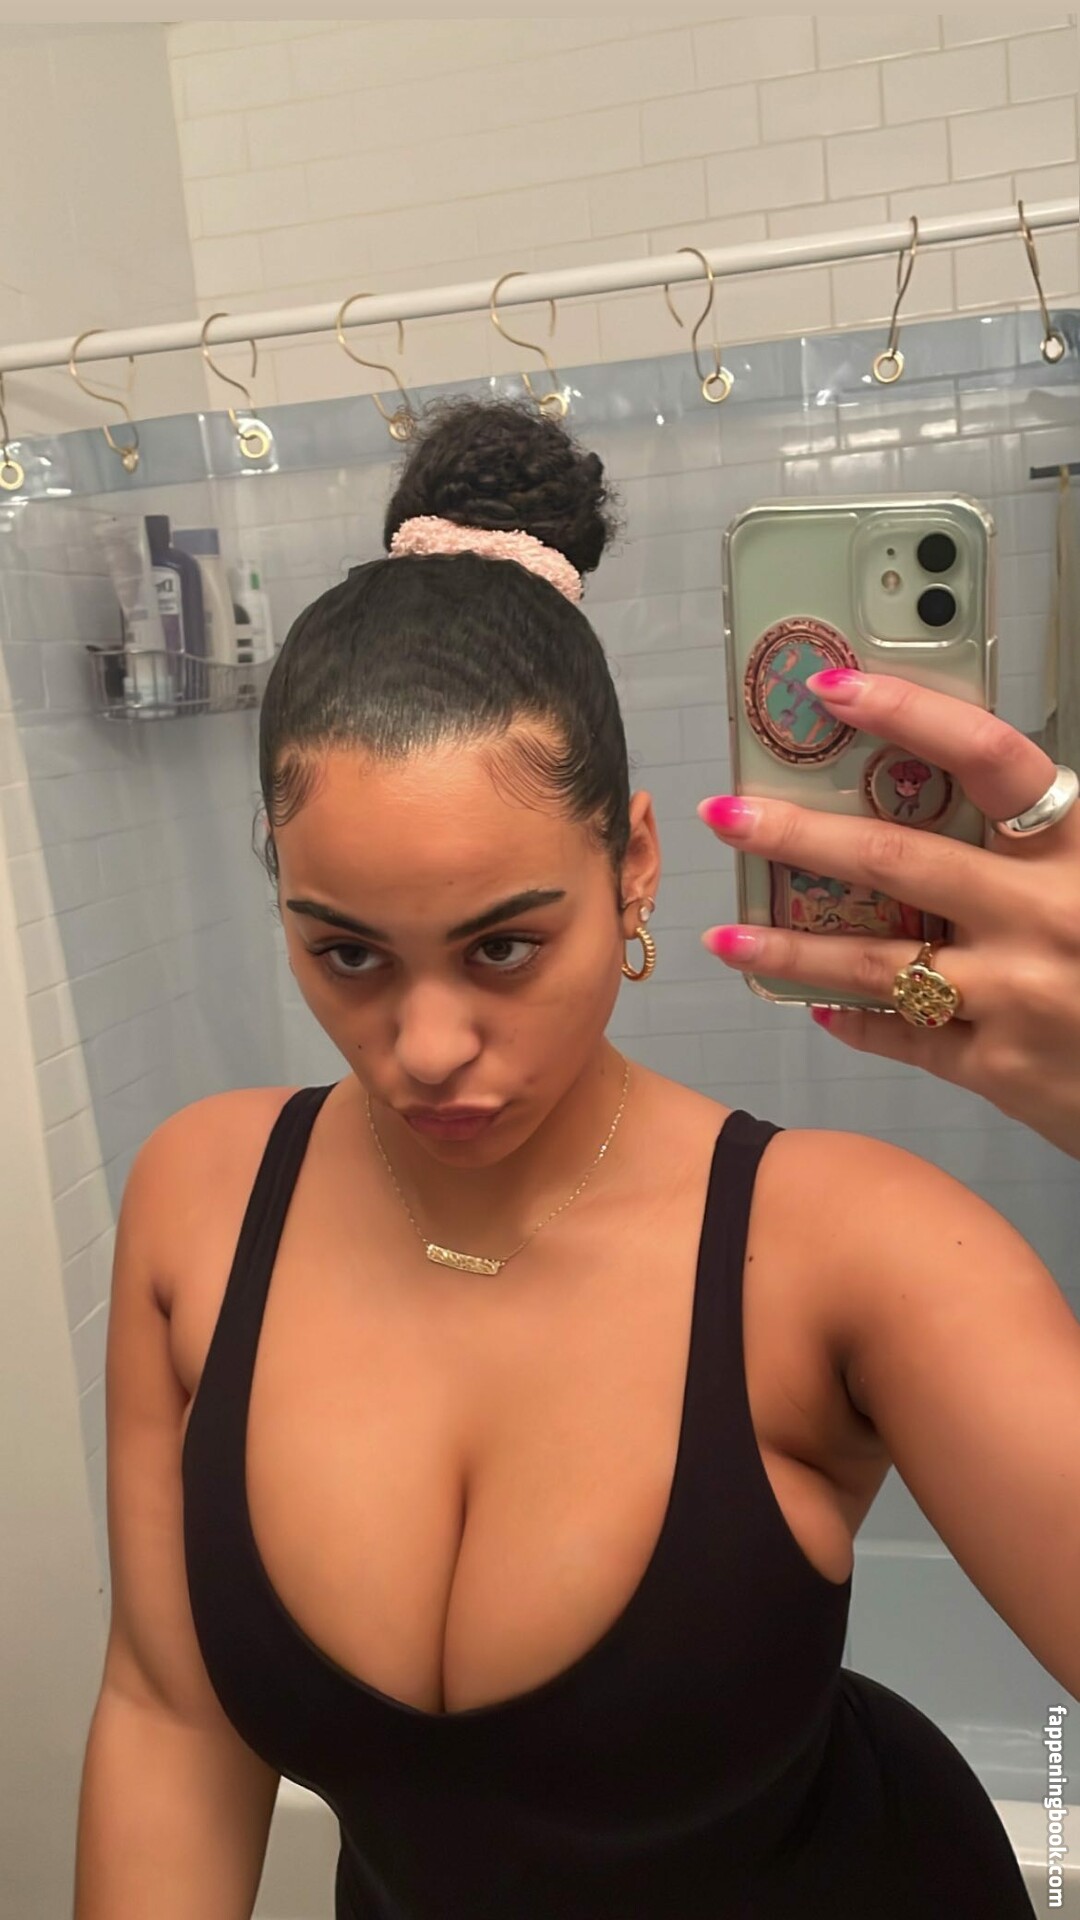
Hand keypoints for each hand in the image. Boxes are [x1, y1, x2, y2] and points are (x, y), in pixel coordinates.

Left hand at [697, 669, 1079, 1161]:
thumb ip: (1034, 838)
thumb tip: (929, 782)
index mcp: (1078, 848)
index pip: (988, 756)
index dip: (907, 713)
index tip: (833, 688)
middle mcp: (1044, 915)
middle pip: (896, 860)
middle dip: (796, 835)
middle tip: (726, 815)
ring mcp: (1017, 996)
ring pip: (875, 962)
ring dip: (788, 947)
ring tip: (724, 934)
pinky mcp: (999, 1067)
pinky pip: (901, 1033)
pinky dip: (851, 1015)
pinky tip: (813, 1003)